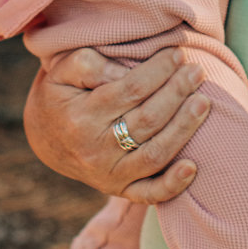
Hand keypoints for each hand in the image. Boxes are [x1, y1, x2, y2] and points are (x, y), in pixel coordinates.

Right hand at [23, 46, 208, 201]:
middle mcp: (96, 150)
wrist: (43, 137)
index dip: (159, 71)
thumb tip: (126, 72)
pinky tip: (193, 167)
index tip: (177, 54)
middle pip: (148, 120)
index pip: (131, 90)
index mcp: (81, 116)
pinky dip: (173, 185)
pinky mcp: (118, 190)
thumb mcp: (62, 71)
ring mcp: (108, 174)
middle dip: (178, 93)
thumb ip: (91, 64)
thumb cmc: (61, 94)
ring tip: (204, 102)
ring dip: (184, 128)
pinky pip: (149, 194)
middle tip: (197, 71)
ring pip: (155, 154)